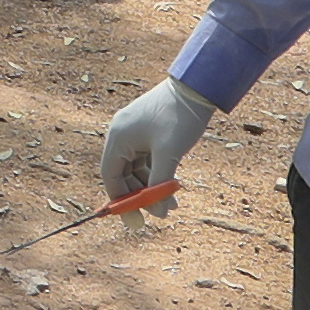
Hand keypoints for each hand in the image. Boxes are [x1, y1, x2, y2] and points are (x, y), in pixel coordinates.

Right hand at [101, 79, 218, 202]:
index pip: (111, 177)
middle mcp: (122, 135)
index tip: (135, 222)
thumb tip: (157, 212)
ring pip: (138, 170)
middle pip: (123, 176)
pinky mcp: (148, 132)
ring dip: (152, 188)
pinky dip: (158, 175)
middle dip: (141, 197)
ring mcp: (135, 133)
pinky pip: (147, 161)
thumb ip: (159, 184)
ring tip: (173, 203)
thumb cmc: (180, 117)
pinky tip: (173, 187)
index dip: (120, 202)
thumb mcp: (169, 154)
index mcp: (118, 137)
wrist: (198, 86)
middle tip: (159, 214)